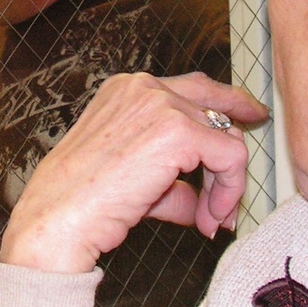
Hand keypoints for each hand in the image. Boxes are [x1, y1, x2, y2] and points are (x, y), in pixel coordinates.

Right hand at [0, 71, 268, 273]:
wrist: (57, 219)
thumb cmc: (80, 202)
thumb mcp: (134, 178)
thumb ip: (173, 180)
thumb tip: (204, 203)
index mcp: (127, 89)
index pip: (194, 87)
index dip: (228, 102)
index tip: (250, 115)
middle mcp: (146, 87)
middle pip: (215, 108)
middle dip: (232, 149)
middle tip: (232, 192)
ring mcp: (162, 105)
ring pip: (226, 138)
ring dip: (225, 185)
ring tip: (211, 218)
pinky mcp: (179, 131)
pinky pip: (230, 157)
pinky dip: (228, 191)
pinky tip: (209, 217)